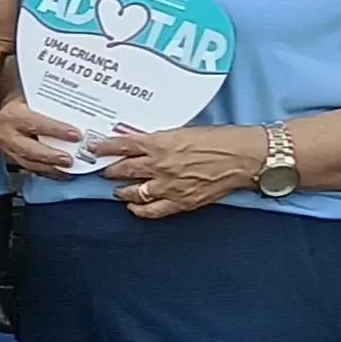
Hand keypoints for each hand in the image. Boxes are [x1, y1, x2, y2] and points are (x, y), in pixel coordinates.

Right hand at [0, 91, 86, 175]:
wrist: (8, 110)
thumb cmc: (25, 103)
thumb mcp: (36, 100)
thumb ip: (52, 109)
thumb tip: (80, 117)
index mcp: (13, 115)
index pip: (36, 124)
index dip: (57, 131)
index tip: (76, 136)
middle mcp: (6, 133)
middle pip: (30, 149)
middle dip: (51, 156)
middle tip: (70, 160)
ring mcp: (7, 148)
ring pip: (29, 162)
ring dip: (50, 167)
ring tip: (68, 170)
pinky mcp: (11, 158)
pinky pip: (30, 168)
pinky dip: (47, 172)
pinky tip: (60, 172)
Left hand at [92, 124, 256, 219]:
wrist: (245, 157)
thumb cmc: (221, 139)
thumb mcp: (185, 131)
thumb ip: (161, 139)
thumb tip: (141, 143)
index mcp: (159, 143)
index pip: (122, 145)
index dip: (105, 148)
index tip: (95, 149)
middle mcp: (159, 165)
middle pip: (123, 170)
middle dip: (111, 170)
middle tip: (106, 170)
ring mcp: (168, 186)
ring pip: (132, 192)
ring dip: (122, 190)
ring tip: (118, 189)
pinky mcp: (180, 201)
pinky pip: (151, 210)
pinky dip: (139, 209)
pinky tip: (133, 206)